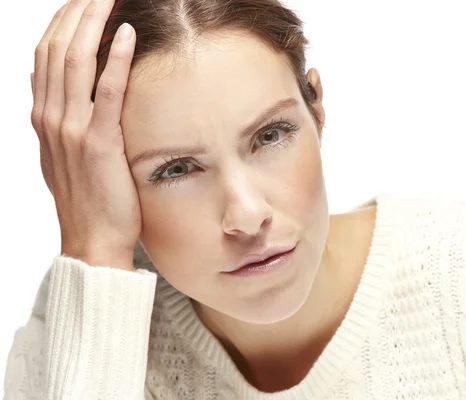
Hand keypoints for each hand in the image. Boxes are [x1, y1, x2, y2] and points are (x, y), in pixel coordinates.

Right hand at [30, 0, 139, 270]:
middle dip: (77, 11)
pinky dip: (116, 59)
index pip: (46, 54)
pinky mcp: (99, 143)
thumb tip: (62, 94)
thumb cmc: (86, 200)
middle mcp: (51, 117)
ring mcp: (72, 129)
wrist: (91, 240)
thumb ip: (62, 122)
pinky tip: (128, 35)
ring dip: (93, 23)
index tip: (82, 0)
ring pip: (75, 61)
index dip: (62, 22)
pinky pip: (106, 92)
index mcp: (44, 117)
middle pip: (57, 48)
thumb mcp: (65, 155)